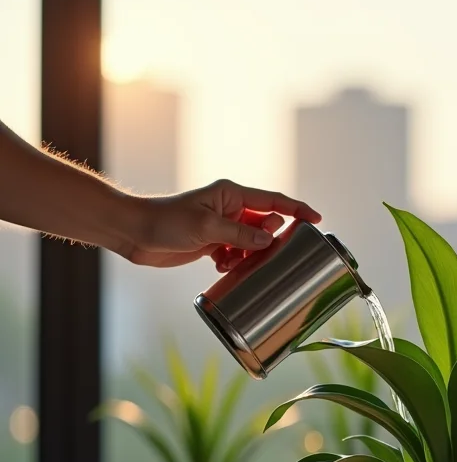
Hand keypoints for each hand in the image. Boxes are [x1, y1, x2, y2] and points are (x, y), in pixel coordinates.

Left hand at [126, 179, 320, 268]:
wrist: (135, 233)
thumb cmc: (166, 221)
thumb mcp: (206, 227)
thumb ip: (240, 234)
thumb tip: (269, 240)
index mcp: (232, 195)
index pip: (273, 201)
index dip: (297, 210)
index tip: (316, 220)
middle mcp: (230, 209)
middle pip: (265, 225)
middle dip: (267, 240)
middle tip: (259, 251)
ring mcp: (222, 227)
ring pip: (252, 243)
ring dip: (249, 255)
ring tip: (234, 261)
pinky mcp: (213, 243)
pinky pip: (236, 254)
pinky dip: (234, 262)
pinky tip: (221, 266)